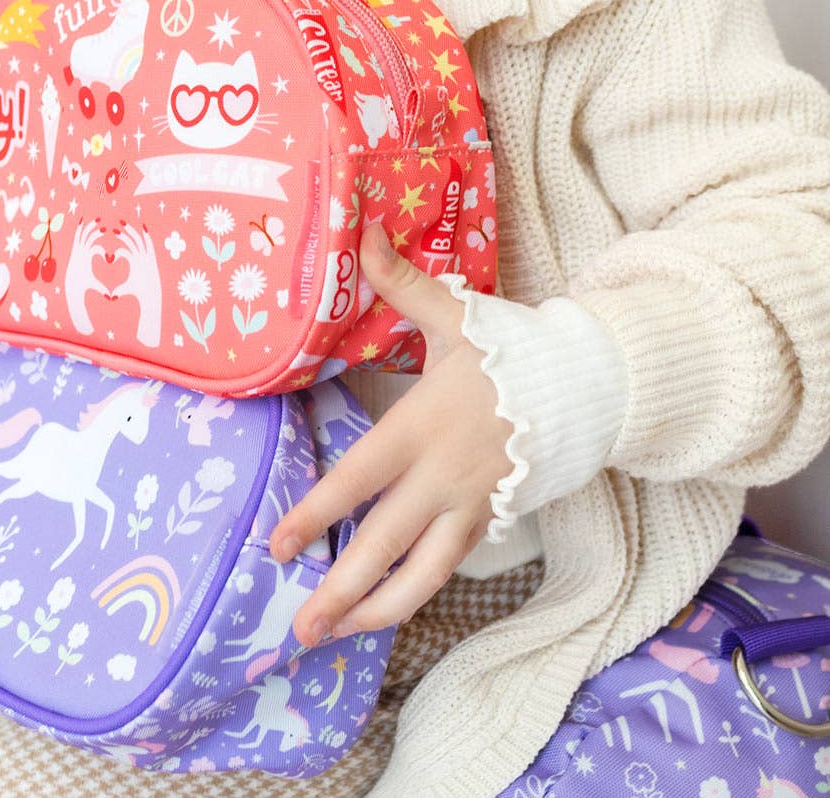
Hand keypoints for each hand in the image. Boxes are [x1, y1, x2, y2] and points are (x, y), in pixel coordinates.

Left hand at [270, 222, 513, 647]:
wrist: (590, 384)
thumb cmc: (511, 349)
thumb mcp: (454, 313)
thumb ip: (400, 282)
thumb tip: (362, 230)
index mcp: (421, 426)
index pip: (357, 481)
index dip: (314, 517)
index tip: (276, 548)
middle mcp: (442, 476)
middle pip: (383, 546)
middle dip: (339, 592)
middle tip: (299, 630)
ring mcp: (471, 505)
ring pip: (422, 575)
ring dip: (377, 610)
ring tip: (337, 636)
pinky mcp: (494, 519)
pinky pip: (452, 565)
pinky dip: (419, 591)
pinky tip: (386, 609)